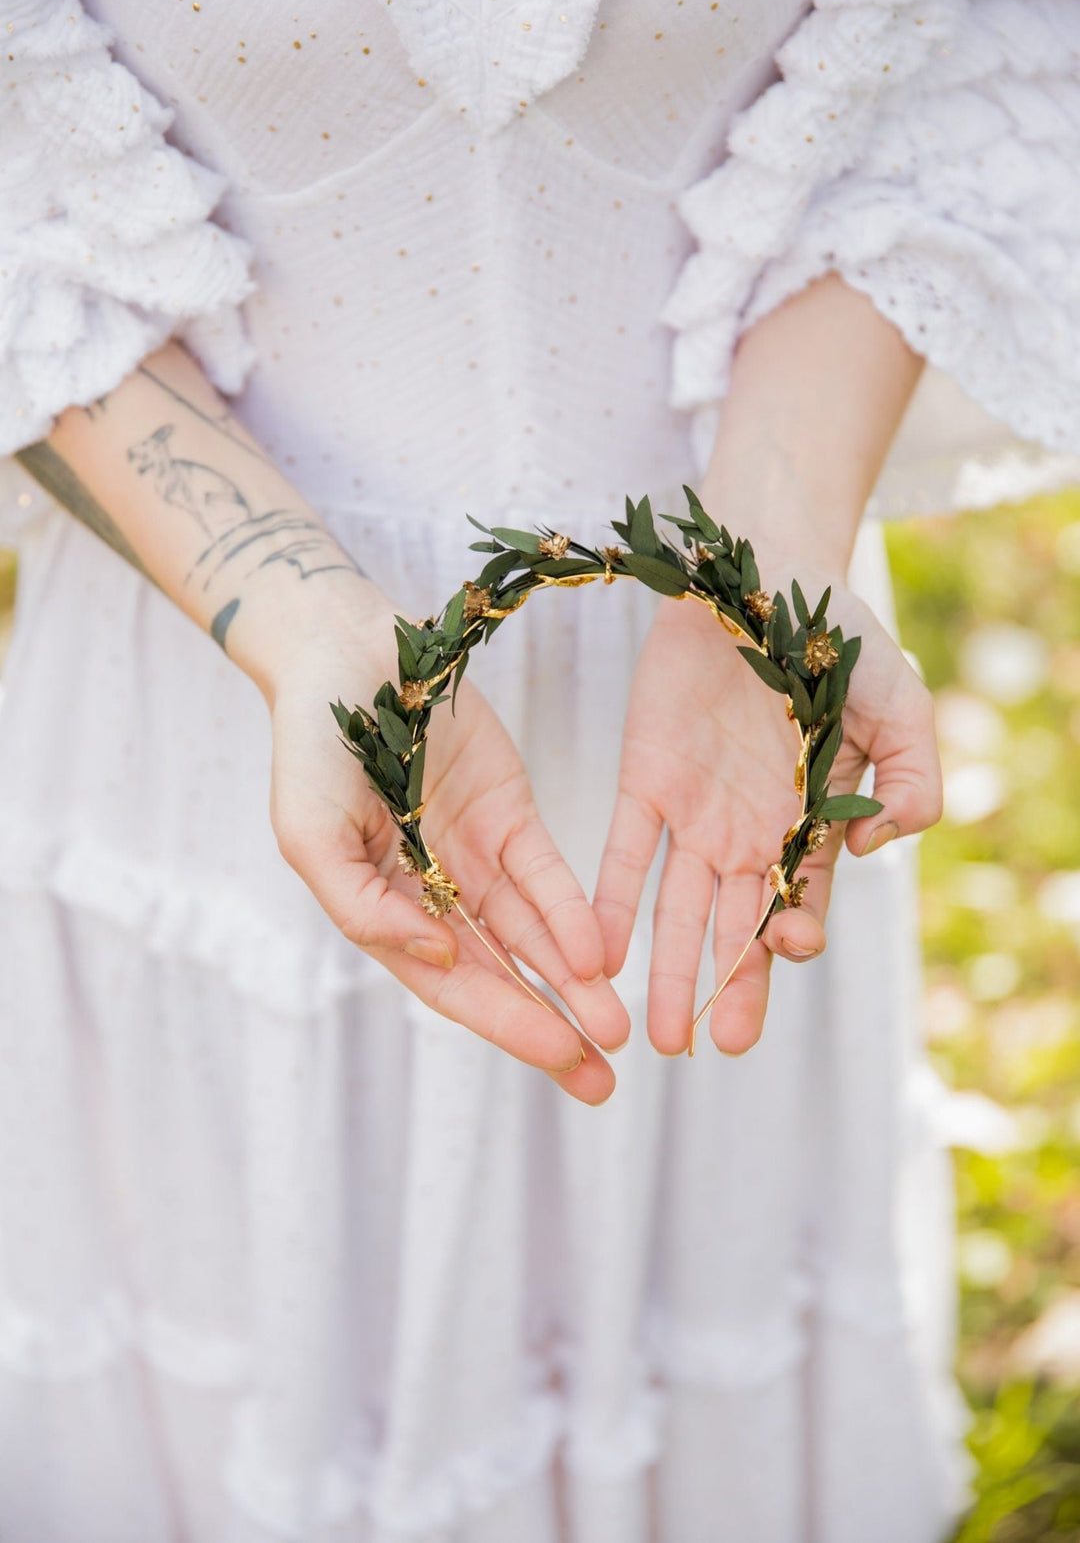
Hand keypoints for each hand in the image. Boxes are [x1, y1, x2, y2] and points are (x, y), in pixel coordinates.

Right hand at [267, 608, 628, 1102]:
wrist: (345, 654)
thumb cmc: (311, 749)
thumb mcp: (311, 838)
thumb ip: (366, 909)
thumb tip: (441, 962)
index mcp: (384, 913)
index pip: (452, 987)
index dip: (506, 1026)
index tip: (560, 1057)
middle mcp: (436, 896)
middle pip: (502, 977)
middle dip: (552, 1027)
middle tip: (602, 1078)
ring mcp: (476, 855)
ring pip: (534, 935)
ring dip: (575, 983)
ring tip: (618, 1030)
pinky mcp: (512, 813)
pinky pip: (547, 873)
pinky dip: (572, 912)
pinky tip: (602, 951)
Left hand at [594, 577, 940, 1055]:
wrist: (758, 572)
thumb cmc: (837, 638)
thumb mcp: (901, 705)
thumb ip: (913, 781)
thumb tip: (876, 846)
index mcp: (812, 823)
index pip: (801, 902)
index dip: (793, 933)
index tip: (790, 945)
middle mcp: (750, 832)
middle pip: (736, 929)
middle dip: (726, 989)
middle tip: (707, 1044)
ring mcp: (694, 813)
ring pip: (679, 910)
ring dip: (667, 971)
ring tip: (654, 1034)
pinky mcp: (642, 782)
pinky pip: (622, 854)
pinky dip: (609, 904)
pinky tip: (597, 955)